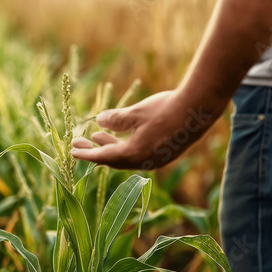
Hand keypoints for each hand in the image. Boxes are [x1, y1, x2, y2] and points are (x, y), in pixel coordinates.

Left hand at [70, 91, 217, 169]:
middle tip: (79, 141)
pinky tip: (121, 135)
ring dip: (110, 146)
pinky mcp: (165, 153)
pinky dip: (125, 145)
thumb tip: (99, 121)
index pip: (103, 157)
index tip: (72, 151)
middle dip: (95, 150)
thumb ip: (115, 119)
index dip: (86, 154)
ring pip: (126, 156)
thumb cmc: (165, 109)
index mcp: (134, 155)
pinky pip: (138, 154)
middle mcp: (144, 162)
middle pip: (113, 159)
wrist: (199, 109)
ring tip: (96, 135)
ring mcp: (156, 160)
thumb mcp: (135, 112)